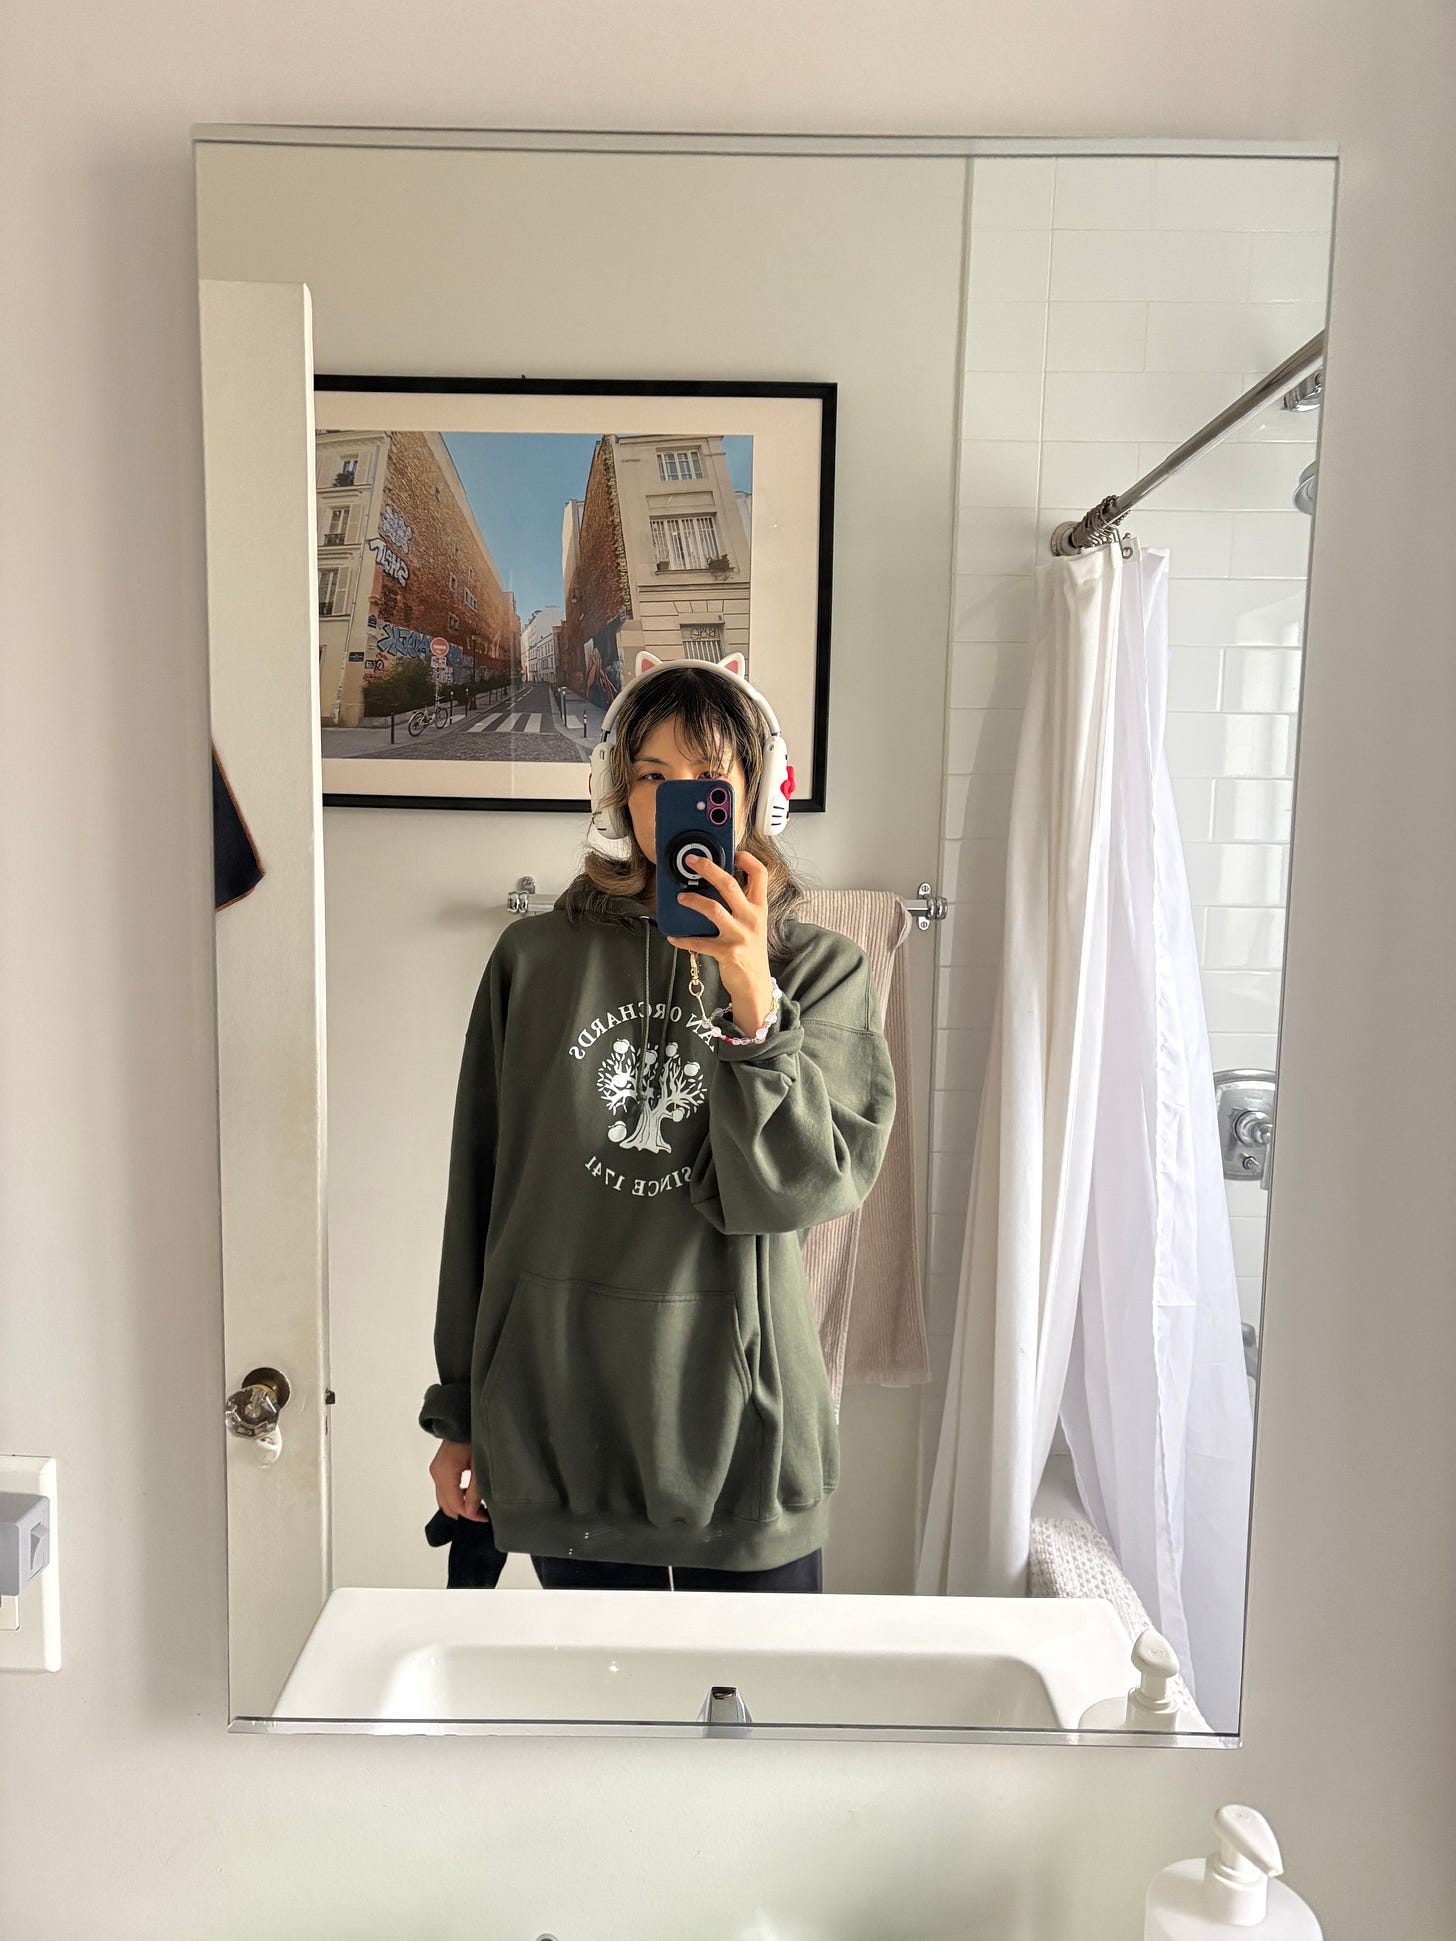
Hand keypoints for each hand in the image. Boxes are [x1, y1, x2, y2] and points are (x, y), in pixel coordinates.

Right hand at [430, 1438, 488, 1520]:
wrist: (464, 1417)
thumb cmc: (473, 1435)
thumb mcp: (479, 1464)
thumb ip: (476, 1490)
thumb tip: (472, 1512)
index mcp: (445, 1472)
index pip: (454, 1504)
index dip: (470, 1515)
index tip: (485, 1518)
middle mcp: (437, 1472)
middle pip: (446, 1505)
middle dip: (463, 1513)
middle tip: (483, 1515)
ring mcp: (436, 1470)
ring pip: (444, 1499)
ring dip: (459, 1505)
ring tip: (479, 1506)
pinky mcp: (440, 1468)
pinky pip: (445, 1490)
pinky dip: (456, 1497)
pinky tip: (470, 1495)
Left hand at [664, 849, 774, 1030]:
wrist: (755, 985)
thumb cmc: (750, 951)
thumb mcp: (753, 924)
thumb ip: (741, 905)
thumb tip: (715, 885)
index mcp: (759, 908)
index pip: (760, 875)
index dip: (747, 860)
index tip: (734, 852)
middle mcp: (752, 918)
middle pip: (730, 885)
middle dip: (709, 868)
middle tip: (692, 860)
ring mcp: (740, 935)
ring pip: (713, 909)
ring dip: (693, 901)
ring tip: (680, 897)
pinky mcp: (727, 952)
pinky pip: (700, 943)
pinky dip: (684, 940)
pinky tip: (673, 936)